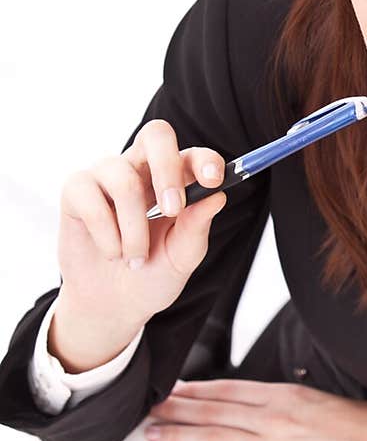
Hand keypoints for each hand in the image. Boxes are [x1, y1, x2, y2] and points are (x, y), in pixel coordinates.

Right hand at [57, 118, 227, 329]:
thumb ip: (197, 227)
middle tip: (172, 210)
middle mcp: (142, 170)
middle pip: (156, 135)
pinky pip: (90, 197)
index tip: (213, 181)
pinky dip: (106, 234)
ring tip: (135, 258)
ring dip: (134, 228)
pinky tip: (111, 252)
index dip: (205, 160)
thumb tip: (217, 197)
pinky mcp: (76, 190)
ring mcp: (107, 176)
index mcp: (176, 182)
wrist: (112, 304)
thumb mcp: (182, 258)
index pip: (192, 155)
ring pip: (124, 180)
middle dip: (167, 169)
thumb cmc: (152, 275)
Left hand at [144, 377, 366, 440]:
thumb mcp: (329, 400)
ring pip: (218, 439)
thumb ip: (294, 403)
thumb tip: (268, 406)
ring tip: (156, 434)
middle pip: (215, 412)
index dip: (196, 391)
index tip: (174, 391)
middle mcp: (278, 420)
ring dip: (182, 436)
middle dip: (177, 411)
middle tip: (150, 410)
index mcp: (290, 395)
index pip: (229, 389)